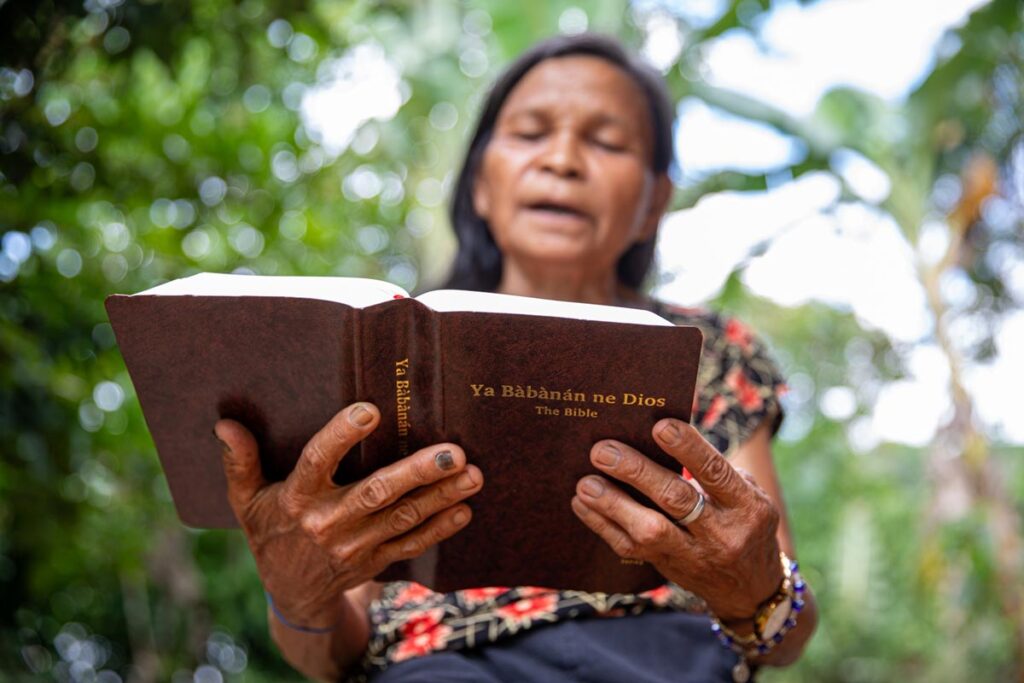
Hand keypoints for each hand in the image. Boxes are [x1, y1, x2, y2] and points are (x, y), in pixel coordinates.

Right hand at [214, 402, 482, 627]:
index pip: (318, 462)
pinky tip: (464, 509)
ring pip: (403, 518)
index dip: (341, 436)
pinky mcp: (376, 560)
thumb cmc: (271, 532)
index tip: (370, 410)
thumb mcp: (246, 501)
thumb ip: (240, 462)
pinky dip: (439, 529)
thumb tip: (225, 423)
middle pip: (376, 493)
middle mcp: (328, 523)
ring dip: (441, 498)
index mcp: (296, 500)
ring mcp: (355, 546)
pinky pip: (412, 545)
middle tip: (454, 451)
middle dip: (417, 472)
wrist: (291, 595)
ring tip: (473, 475)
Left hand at [572, 418, 782, 620]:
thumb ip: (712, 469)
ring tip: (586, 482)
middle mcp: (722, 533)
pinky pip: (630, 549)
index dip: (688, 449)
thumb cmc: (743, 521)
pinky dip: (602, 524)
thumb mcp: (746, 493)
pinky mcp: (667, 568)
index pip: (715, 473)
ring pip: (649, 531)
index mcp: (746, 506)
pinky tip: (583, 503)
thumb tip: (656, 433)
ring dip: (613, 504)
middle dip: (637, 472)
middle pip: (676, 500)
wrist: (751, 587)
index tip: (659, 426)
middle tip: (603, 451)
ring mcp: (694, 555)